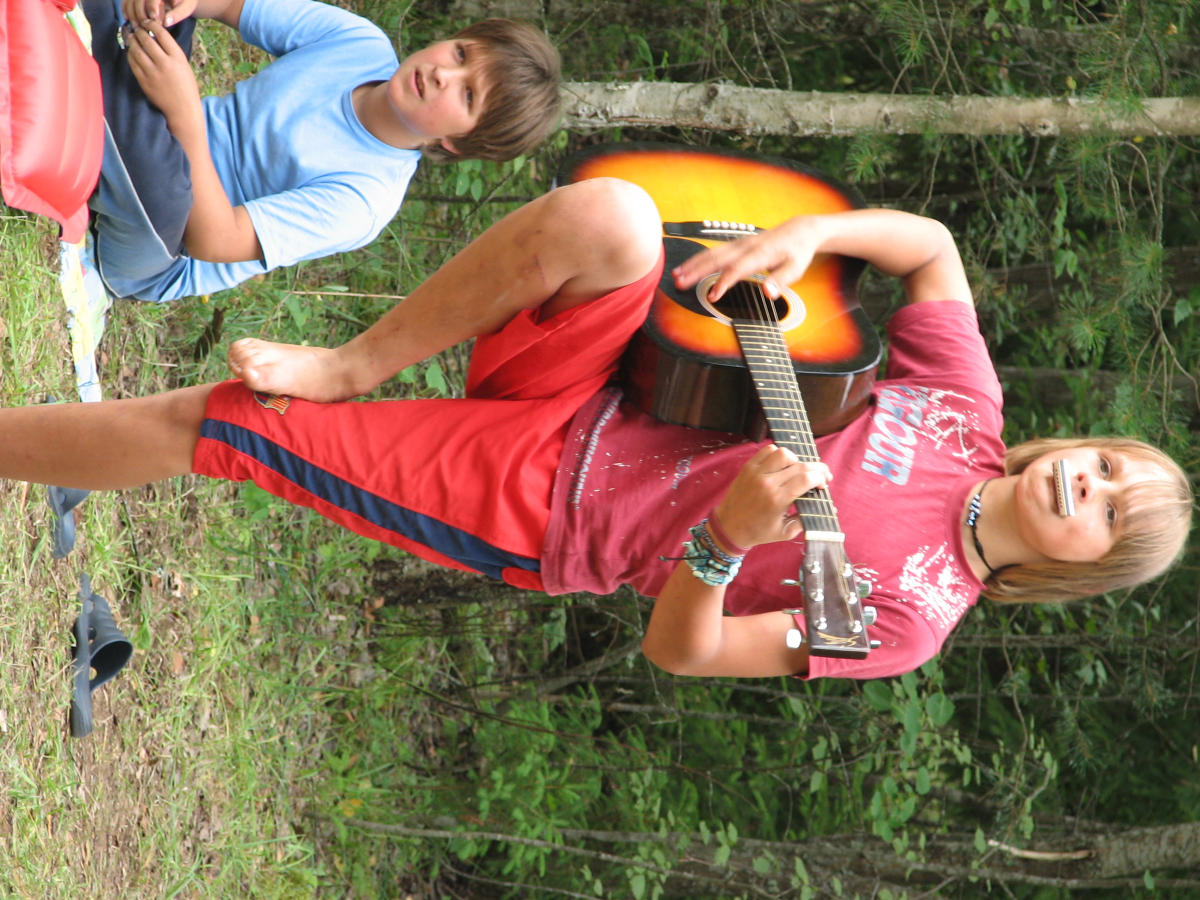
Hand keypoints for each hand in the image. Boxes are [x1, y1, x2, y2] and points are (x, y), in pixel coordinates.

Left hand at [122, 24, 203, 134]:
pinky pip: (133, 63)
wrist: (183, 109)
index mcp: (177, 58)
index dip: (153, 25)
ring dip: (132, 41)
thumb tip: (154, 38)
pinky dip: (130, 55)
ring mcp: (153, 73)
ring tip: (131, 37)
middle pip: (147, 40)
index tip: (148, 23)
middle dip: (140, 31)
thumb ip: (171, 53)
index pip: (162, 34)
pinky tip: (131, 52)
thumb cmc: (186, 88)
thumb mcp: (184, 67)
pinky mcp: (144, 81)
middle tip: (137, 29)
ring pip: (137, 50)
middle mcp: (165, 64)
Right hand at [123, 0, 197, 26]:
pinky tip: (128, 19)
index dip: (152, 7)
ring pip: (131, 0)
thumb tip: (165, 23)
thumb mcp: (187, 7)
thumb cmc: (185, 2)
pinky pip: (127, 1)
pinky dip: (126, 9)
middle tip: (144, 27)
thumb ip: (177, 14)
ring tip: (137, 26)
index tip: (154, 19)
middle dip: (140, 13)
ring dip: (131, 14)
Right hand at [671, 215, 825, 303]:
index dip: (724, 282)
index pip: (738, 268)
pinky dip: (699, 259)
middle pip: (717, 258)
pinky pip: (714, 251)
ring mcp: (740, 243)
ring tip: (676, 275)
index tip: (712, 297)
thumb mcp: (796, 269)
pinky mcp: (736, 244)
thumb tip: (768, 293)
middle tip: (680, 283)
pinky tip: (687, 266)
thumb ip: (781, 281)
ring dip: (693, 264)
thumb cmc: (797, 252)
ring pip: (712, 253)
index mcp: (761, 253)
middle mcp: (746, 246)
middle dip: (697, 271)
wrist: (799, 231)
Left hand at [713, 444, 831, 549]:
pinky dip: (778, 454)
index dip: (820, 477)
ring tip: (799, 470)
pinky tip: (783, 464)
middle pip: (799, 465)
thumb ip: (806, 519)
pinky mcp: (747, 467)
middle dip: (816, 469)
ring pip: (783, 453)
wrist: (728, 528)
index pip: (806, 478)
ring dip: (796, 460)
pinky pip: (767, 451)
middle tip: (821, 475)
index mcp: (777, 500)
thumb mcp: (785, 532)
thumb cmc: (758, 532)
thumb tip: (827, 508)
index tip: (824, 483)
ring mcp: (756, 473)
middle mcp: (767, 483)